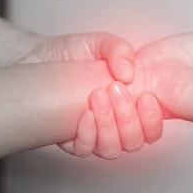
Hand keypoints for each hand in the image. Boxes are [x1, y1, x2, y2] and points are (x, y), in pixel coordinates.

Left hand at [18, 32, 164, 156]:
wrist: (38, 55)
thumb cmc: (74, 52)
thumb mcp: (102, 43)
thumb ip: (120, 51)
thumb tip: (128, 73)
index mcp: (131, 106)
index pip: (151, 130)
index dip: (153, 121)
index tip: (145, 97)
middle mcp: (115, 125)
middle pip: (134, 142)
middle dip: (128, 118)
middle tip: (116, 89)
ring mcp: (94, 134)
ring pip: (111, 149)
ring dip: (108, 125)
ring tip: (97, 96)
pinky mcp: (70, 138)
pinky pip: (84, 150)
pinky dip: (88, 135)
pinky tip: (85, 115)